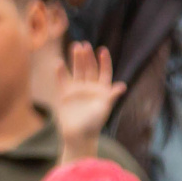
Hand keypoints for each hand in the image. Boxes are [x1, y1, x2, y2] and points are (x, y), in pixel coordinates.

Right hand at [55, 43, 123, 162]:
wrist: (77, 136)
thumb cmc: (93, 124)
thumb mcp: (103, 109)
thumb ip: (111, 96)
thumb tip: (122, 86)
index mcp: (102, 91)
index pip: (104, 72)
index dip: (104, 62)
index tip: (102, 50)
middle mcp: (90, 88)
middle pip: (89, 68)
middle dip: (87, 57)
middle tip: (84, 45)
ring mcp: (77, 91)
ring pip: (77, 71)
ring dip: (76, 59)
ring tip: (75, 46)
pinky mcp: (65, 95)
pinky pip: (63, 80)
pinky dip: (61, 72)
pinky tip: (59, 63)